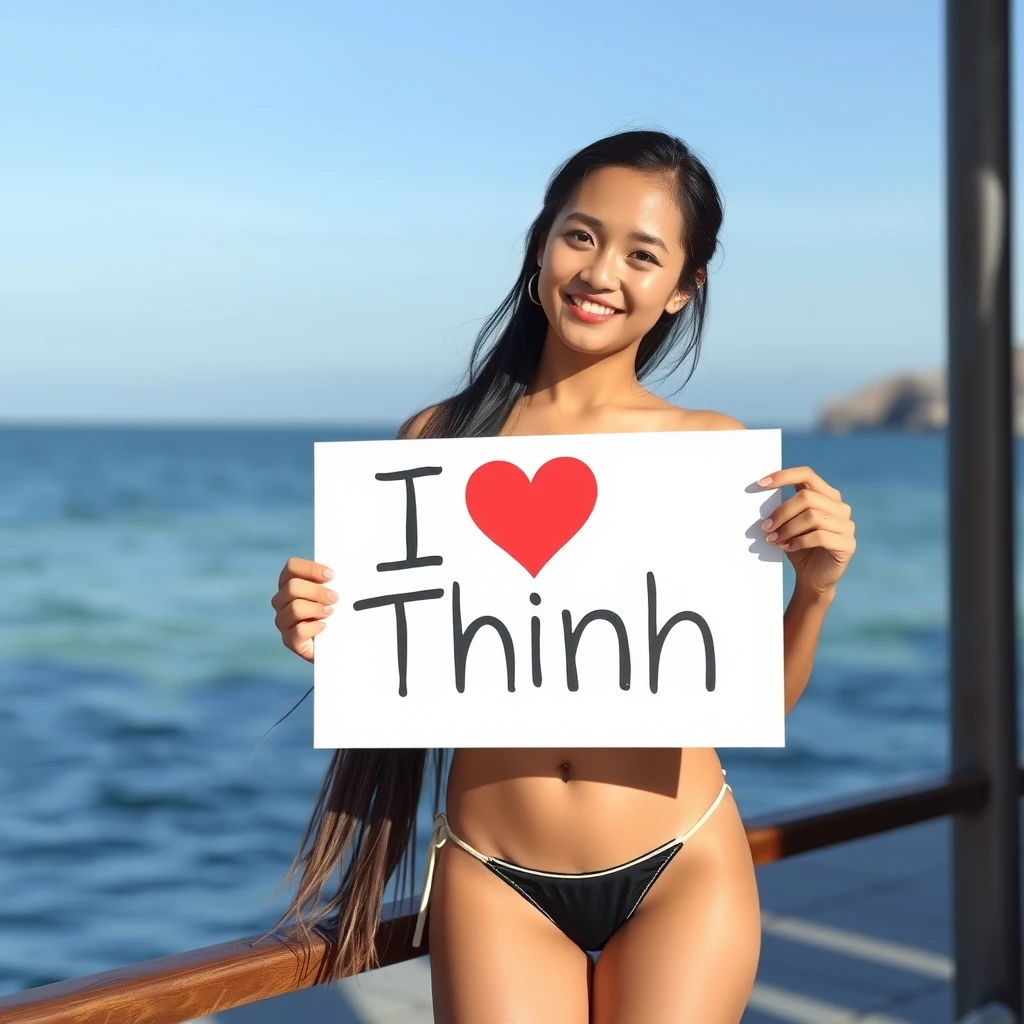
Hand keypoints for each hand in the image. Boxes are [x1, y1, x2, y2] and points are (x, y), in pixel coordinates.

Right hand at [271, 557, 338, 661]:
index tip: (332, 575)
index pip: (292, 567)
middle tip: (335, 598)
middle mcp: (282, 600)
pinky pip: (297, 631)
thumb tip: (344, 569)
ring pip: (294, 608)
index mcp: (290, 582)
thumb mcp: (336, 593)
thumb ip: (334, 581)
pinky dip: (313, 628)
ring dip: (316, 609)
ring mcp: (284, 621)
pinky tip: (324, 626)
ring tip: (331, 612)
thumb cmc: (337, 612)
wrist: (338, 641)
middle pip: (292, 587)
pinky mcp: (290, 640)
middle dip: (317, 591)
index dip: (311, 569)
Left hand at [758, 466, 855, 594]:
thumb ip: (783, 508)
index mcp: (826, 495)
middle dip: (781, 512)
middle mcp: (840, 507)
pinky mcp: (848, 544)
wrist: (812, 578)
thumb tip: (761, 492)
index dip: (783, 476)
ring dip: (787, 528)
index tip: (760, 484)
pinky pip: (820, 536)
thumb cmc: (799, 547)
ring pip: (812, 516)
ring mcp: (847, 525)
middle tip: (765, 527)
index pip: (807, 475)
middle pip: (806, 496)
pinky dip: (798, 541)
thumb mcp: (789, 523)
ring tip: (773, 539)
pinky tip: (787, 548)